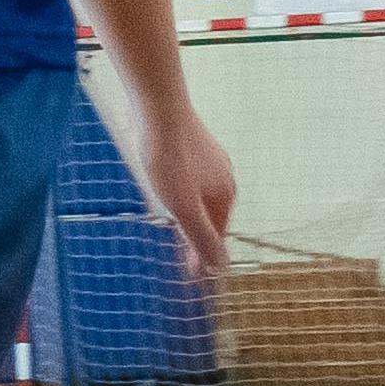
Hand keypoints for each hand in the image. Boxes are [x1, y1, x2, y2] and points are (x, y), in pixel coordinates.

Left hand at [148, 110, 241, 282]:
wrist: (159, 108)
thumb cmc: (169, 158)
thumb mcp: (184, 208)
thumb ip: (202, 238)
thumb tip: (220, 268)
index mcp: (225, 195)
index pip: (216, 236)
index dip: (203, 258)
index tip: (191, 276)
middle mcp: (224, 177)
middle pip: (211, 217)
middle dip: (199, 238)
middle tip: (183, 259)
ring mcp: (211, 160)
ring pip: (201, 198)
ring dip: (191, 217)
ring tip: (176, 230)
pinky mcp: (194, 146)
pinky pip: (192, 179)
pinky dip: (184, 195)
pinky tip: (169, 192)